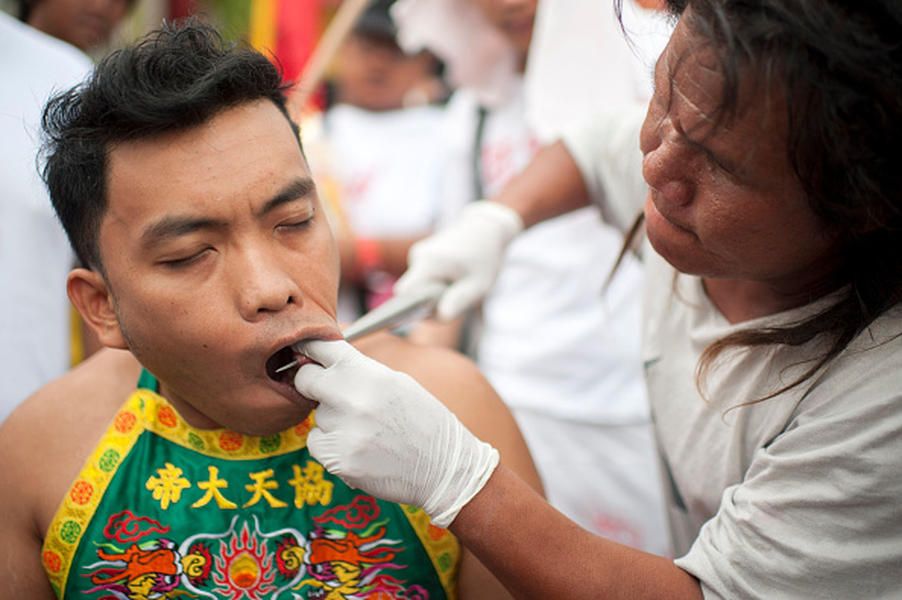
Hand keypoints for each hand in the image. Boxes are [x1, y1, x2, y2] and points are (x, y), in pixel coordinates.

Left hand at [293, 339, 499, 526]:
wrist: (445, 467)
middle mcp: (353, 398)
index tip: (299, 349)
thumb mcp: (397, 382)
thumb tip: (322, 362)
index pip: (322, 347)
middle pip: (305, 379)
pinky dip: (331, 448)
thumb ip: (359, 371)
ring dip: (332, 422)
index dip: (307, 347)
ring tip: (366, 432)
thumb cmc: (423, 421)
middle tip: (333, 397)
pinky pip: (317, 445)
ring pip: (317, 417)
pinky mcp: (339, 460)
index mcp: (369, 372)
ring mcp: (344, 431)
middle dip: (312, 385)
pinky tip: (360, 450)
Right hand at [394, 201, 523, 320]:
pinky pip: (423, 280)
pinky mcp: (423, 257)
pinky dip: (437, 286)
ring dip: (435, 295)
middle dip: (428, 305)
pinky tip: (455, 279)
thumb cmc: (485, 257)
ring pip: (418, 287)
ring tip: (459, 286)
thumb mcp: (479, 284)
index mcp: (430, 262)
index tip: (418, 318)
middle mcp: (419, 257)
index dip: (407, 309)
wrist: (486, 227)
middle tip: (455, 302)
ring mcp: (419, 255)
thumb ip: (460, 301)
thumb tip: (441, 317)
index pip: (404, 292)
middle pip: (411, 293)